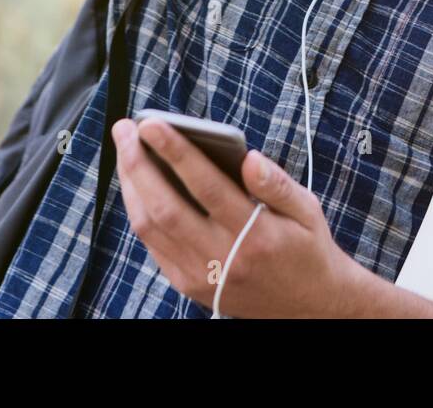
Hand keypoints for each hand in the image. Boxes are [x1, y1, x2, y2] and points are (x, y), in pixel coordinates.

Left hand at [112, 116, 364, 317]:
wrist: (308, 307)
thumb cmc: (306, 249)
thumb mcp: (307, 211)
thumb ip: (277, 184)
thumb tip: (248, 157)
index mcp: (256, 236)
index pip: (207, 187)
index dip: (176, 152)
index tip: (152, 124)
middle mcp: (222, 259)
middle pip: (166, 208)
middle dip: (138, 164)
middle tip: (125, 129)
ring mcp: (200, 276)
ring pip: (151, 228)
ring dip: (131, 185)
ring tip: (125, 150)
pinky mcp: (188, 285)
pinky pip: (153, 245)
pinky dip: (139, 210)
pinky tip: (137, 184)